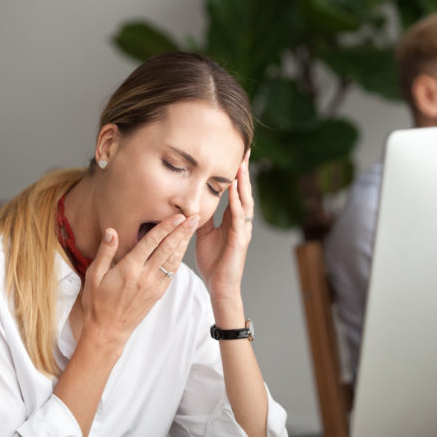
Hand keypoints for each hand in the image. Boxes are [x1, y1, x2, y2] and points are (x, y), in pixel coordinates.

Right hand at [80, 214, 198, 345]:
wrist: (108, 330)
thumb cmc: (97, 302)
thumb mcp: (94, 275)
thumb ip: (105, 252)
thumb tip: (112, 231)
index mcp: (129, 269)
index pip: (152, 242)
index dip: (166, 227)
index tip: (177, 216)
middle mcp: (145, 276)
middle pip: (168, 248)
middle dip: (182, 231)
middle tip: (194, 217)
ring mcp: (154, 286)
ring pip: (174, 260)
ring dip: (184, 242)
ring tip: (193, 228)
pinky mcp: (158, 293)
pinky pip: (172, 272)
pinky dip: (179, 258)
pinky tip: (183, 248)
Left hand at [195, 150, 253, 302]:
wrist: (219, 286)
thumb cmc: (213, 261)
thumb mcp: (202, 233)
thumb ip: (201, 216)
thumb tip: (191, 201)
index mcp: (231, 219)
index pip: (235, 191)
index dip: (236, 173)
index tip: (235, 154)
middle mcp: (240, 221)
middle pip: (244, 191)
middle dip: (244, 171)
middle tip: (245, 150)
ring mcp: (242, 230)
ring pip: (245, 201)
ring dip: (243, 183)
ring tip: (242, 165)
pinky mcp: (240, 240)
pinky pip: (239, 219)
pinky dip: (238, 204)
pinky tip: (235, 192)